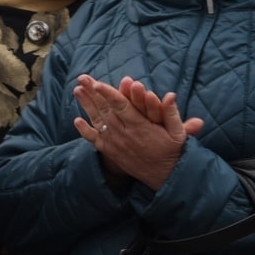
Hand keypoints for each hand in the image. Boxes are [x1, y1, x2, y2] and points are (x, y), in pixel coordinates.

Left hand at [73, 75, 200, 190]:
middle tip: (82, 77)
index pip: (121, 106)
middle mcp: (125, 135)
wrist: (165, 177)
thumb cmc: (172, 152)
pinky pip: (96, 140)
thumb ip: (171, 114)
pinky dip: (85, 131)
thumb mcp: (177, 133)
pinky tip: (77, 120)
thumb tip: (170, 95)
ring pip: (98, 121)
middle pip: (105, 110)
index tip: (96, 83)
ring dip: (86, 105)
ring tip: (77, 90)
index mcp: (141, 128)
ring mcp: (116, 144)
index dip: (108, 94)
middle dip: (93, 93)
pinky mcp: (112, 152)